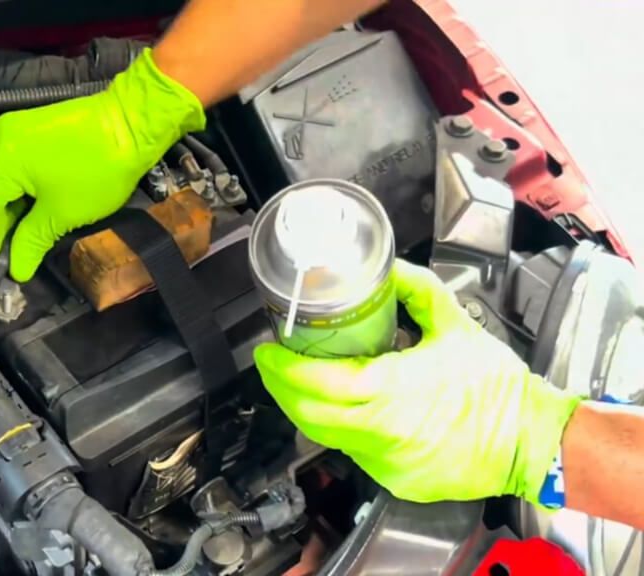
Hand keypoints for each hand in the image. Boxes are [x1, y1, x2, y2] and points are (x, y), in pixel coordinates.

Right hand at [0, 49, 204, 281]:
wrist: (132, 123)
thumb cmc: (99, 169)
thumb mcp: (63, 214)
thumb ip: (31, 241)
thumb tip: (17, 269)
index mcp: (1, 161)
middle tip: (1, 250)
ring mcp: (9, 129)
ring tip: (16, 231)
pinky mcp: (24, 127)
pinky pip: (1, 160)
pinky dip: (6, 186)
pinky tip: (25, 205)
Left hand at [255, 260, 580, 503]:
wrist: (534, 442)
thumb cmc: (499, 389)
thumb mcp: (455, 325)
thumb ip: (415, 290)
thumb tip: (387, 269)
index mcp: (391, 390)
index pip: (315, 383)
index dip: (283, 369)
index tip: (268, 352)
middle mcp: (382, 433)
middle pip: (307, 414)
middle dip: (282, 388)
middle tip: (274, 364)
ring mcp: (386, 462)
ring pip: (327, 436)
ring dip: (310, 409)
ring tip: (305, 381)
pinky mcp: (395, 479)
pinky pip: (354, 453)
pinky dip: (343, 429)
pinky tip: (350, 409)